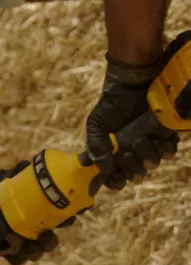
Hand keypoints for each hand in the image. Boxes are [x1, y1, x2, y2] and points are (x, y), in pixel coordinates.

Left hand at [0, 160, 70, 264]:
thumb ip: (8, 175)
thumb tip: (23, 166)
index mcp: (29, 212)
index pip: (55, 216)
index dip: (69, 215)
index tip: (80, 209)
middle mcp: (23, 229)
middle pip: (47, 238)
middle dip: (54, 237)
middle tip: (56, 230)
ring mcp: (11, 242)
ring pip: (34, 251)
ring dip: (41, 248)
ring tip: (39, 242)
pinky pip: (14, 259)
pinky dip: (19, 257)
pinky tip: (19, 250)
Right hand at [86, 48, 180, 190]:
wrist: (133, 82)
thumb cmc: (112, 103)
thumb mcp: (95, 125)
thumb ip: (94, 147)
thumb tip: (104, 167)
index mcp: (114, 155)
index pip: (115, 180)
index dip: (115, 182)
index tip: (113, 176)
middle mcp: (132, 153)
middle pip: (135, 176)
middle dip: (130, 167)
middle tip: (125, 152)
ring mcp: (150, 146)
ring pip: (152, 164)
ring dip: (146, 155)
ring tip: (139, 138)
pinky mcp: (166, 136)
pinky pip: (168, 151)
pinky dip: (162, 146)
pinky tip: (154, 135)